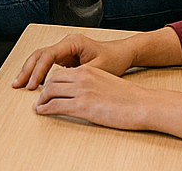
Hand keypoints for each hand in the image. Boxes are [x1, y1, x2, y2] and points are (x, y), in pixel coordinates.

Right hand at [12, 33, 136, 90]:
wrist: (122, 54)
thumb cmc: (114, 59)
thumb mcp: (98, 69)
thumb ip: (79, 75)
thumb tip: (62, 85)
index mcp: (72, 43)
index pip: (48, 55)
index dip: (39, 71)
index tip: (33, 85)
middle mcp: (66, 44)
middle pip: (39, 54)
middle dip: (27, 69)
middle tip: (17, 84)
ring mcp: (64, 50)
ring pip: (40, 58)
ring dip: (29, 70)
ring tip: (19, 84)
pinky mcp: (65, 57)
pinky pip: (46, 63)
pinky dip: (38, 72)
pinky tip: (33, 83)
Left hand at [32, 63, 153, 129]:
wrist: (142, 104)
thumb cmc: (129, 97)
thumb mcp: (105, 82)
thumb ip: (91, 83)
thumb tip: (80, 92)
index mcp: (88, 70)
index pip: (60, 73)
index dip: (50, 81)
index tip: (46, 89)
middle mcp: (82, 77)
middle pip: (52, 81)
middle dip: (43, 90)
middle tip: (40, 98)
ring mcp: (81, 91)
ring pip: (50, 92)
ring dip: (41, 100)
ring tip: (39, 106)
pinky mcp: (83, 106)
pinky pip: (56, 106)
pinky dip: (45, 109)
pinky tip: (42, 112)